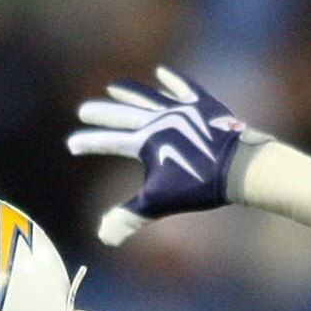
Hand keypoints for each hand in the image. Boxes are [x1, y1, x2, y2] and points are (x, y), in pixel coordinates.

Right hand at [67, 68, 263, 246]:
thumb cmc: (198, 185)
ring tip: (113, 86)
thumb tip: (104, 236)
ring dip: (129, 92)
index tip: (71, 144)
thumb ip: (129, 217)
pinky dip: (171, 80)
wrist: (238, 166)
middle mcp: (159, 119)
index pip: (110, 141)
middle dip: (101, 113)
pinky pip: (183, 87)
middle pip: (123, 113)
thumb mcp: (159, 203)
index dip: (89, 143)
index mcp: (145, 141)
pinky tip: (161, 73)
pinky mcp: (202, 104)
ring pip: (148, 96)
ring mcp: (181, 108)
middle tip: (83, 110)